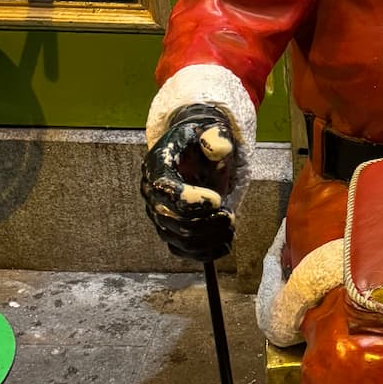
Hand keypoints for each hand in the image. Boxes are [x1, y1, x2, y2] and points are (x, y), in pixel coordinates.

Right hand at [141, 102, 239, 261]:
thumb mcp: (209, 130)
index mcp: (157, 165)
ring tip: (231, 228)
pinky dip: (204, 253)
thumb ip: (215, 137)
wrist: (192, 151)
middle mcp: (151, 192)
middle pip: (170, 218)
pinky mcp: (169, 229)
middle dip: (204, 222)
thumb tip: (221, 148)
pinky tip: (225, 245)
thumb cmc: (201, 141)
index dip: (191, 199)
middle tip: (230, 217)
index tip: (218, 200)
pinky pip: (181, 250)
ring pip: (177, 238)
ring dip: (207, 238)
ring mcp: (158, 214)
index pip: (165, 188)